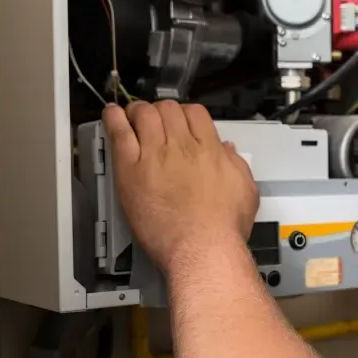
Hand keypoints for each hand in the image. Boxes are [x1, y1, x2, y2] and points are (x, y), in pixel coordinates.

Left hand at [102, 100, 258, 272]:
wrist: (202, 247)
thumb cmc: (223, 227)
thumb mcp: (245, 190)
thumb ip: (235, 164)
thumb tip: (227, 150)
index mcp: (209, 149)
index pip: (194, 112)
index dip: (185, 112)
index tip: (179, 120)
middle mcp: (182, 147)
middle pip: (167, 109)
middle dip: (161, 110)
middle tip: (155, 118)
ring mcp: (155, 156)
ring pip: (143, 114)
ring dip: (137, 110)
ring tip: (132, 114)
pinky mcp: (132, 171)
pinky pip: (120, 134)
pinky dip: (114, 119)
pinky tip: (111, 114)